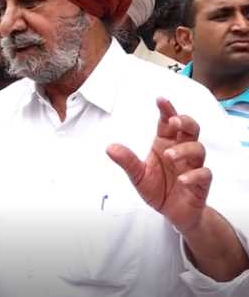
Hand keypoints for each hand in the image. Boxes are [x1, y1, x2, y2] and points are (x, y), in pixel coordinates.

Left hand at [107, 97, 209, 234]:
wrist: (172, 213)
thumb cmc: (157, 188)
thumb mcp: (137, 175)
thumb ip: (127, 161)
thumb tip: (109, 147)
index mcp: (166, 144)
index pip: (168, 122)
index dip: (167, 110)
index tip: (160, 99)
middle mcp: (181, 151)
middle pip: (192, 129)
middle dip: (185, 122)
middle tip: (173, 122)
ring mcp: (193, 166)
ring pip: (198, 149)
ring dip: (184, 150)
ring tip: (169, 155)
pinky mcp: (201, 183)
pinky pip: (204, 175)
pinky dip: (194, 175)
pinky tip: (182, 180)